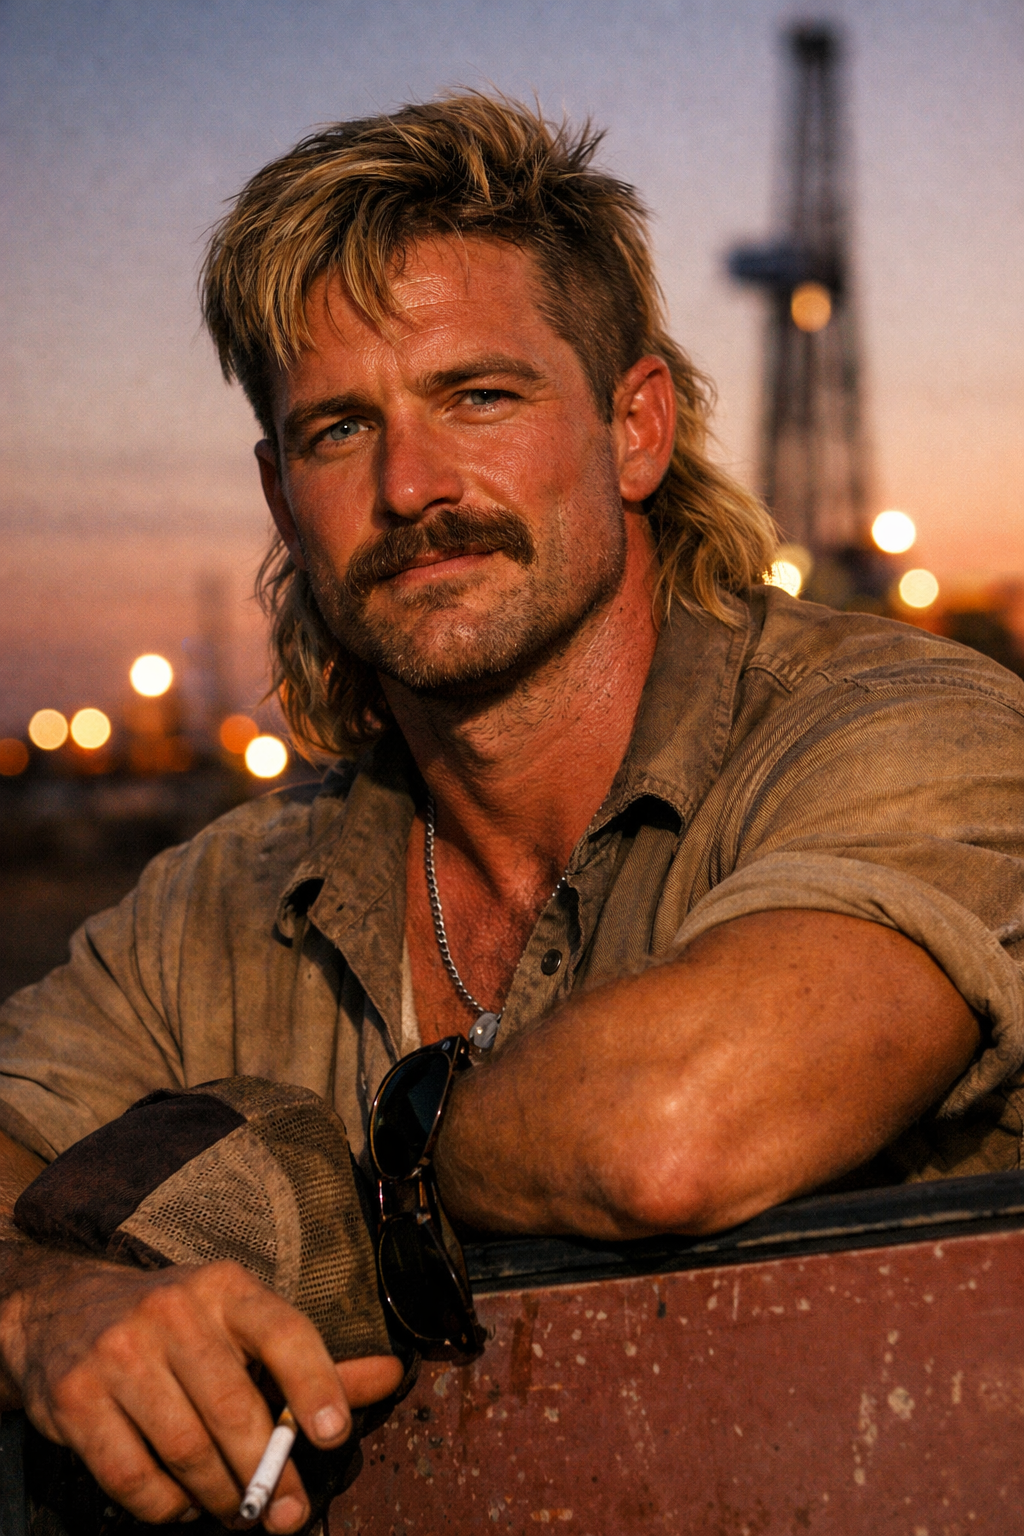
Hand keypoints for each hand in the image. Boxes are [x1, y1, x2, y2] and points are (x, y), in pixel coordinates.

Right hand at [1, 1249, 403, 1531]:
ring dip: (219, 1496)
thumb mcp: (239, 1323)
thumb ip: (309, 1358)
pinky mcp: (74, 1397)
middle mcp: (173, 1311)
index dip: (315, 1383)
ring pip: (186, 1451)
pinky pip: (132, 1477)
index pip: (283, 1331)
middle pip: (234, 1408)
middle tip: (286, 1512)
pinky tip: (179, 1501)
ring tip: (233, 1509)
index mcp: (225, 1288)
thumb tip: (392, 1376)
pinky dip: (165, 1506)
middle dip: (268, 1473)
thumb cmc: (174, 1325)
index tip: (335, 1436)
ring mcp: (119, 1352)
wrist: (60, 1312)